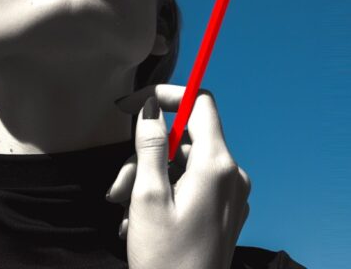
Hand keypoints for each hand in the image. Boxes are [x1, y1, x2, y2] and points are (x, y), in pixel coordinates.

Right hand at [107, 84, 251, 268]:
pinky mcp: (227, 213)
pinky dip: (167, 197)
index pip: (200, 104)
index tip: (135, 106)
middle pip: (185, 142)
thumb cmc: (166, 257)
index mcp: (217, 165)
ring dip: (150, 183)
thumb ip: (149, 146)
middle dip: (146, 158)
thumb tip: (152, 108)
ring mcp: (233, 195)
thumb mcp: (148, 197)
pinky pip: (195, 188)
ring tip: (127, 216)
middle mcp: (233, 175)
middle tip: (117, 189)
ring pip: (185, 167)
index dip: (168, 97)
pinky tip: (144, 225)